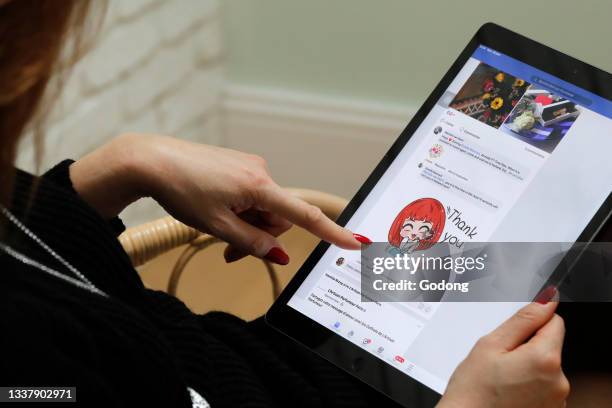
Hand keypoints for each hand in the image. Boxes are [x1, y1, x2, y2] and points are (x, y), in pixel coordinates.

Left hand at [70, 134, 360, 263]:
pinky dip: (240, 210)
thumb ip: (252, 243)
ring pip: (262, 207)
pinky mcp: (238, 165)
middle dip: (259, 236)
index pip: (303, 215)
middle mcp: (261, 172)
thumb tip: (279, 256)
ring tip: (217, 231)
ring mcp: (249, 167)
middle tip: (229, 252)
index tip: (356, 241)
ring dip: (246, 224)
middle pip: (277, 217)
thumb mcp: (217, 226)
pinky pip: (250, 195)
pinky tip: (217, 212)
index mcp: (259, 186)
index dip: (331, 231)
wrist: (151, 161)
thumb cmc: (182, 189)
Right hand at [438, 299, 568, 407]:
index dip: (530, 323)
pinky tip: (508, 392)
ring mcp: (557, 400)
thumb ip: (522, 319)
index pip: (554, 321)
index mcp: (545, 359)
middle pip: (549, 346)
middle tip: (500, 360)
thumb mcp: (491, 344)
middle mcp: (559, 382)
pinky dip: (529, 386)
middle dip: (527, 347)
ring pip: (545, 367)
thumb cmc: (474, 390)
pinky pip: (544, 387)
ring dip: (528, 367)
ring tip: (502, 379)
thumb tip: (546, 300)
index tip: (513, 335)